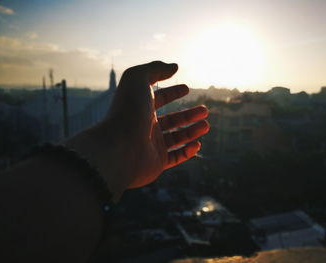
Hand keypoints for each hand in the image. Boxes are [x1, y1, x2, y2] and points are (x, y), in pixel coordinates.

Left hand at [67, 61, 208, 198]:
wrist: (119, 147)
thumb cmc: (127, 111)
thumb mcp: (138, 79)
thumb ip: (155, 69)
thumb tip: (174, 67)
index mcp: (140, 108)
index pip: (159, 98)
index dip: (172, 92)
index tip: (187, 88)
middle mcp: (145, 127)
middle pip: (171, 120)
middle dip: (189, 114)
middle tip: (205, 110)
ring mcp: (151, 146)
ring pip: (176, 138)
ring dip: (192, 131)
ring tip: (206, 125)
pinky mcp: (156, 163)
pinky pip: (176, 157)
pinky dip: (187, 152)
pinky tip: (197, 144)